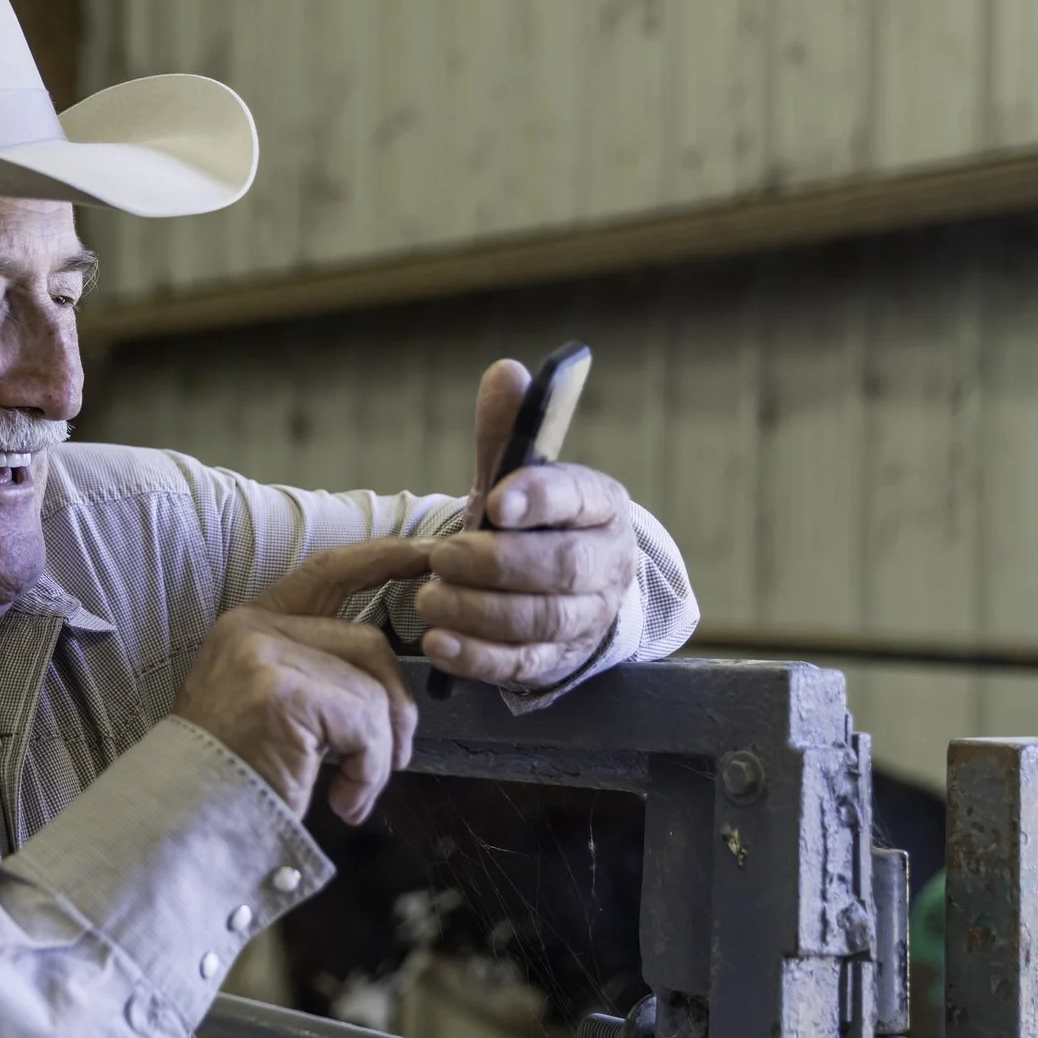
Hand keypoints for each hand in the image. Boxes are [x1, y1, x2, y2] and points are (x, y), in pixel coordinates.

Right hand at [173, 538, 436, 822]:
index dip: (381, 558)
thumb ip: (315, 678)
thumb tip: (387, 690)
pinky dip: (370, 770)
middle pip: (368, 643)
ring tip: (355, 789)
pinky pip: (366, 725)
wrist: (182, 826)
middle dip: (395, 705)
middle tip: (394, 757)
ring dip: (381, 749)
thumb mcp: (265, 709)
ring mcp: (264, 658)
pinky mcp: (282, 695)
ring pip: (371, 690)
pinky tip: (344, 800)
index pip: (326, 574)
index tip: (425, 553)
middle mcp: (252, 631)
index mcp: (249, 627)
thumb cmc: (229, 781)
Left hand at [415, 359, 639, 689]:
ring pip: (542, 619)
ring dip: (480, 611)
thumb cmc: (533, 524)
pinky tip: (441, 643)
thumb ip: (505, 433)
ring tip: (430, 598)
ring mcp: (588, 617)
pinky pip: (524, 665)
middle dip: (498, 564)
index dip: (539, 498)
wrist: (562, 587)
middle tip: (444, 557)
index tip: (495, 499)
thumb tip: (505, 372)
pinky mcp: (559, 660)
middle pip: (561, 569)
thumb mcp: (518, 477)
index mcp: (601, 506)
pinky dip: (479, 657)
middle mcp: (607, 564)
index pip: (578, 497)